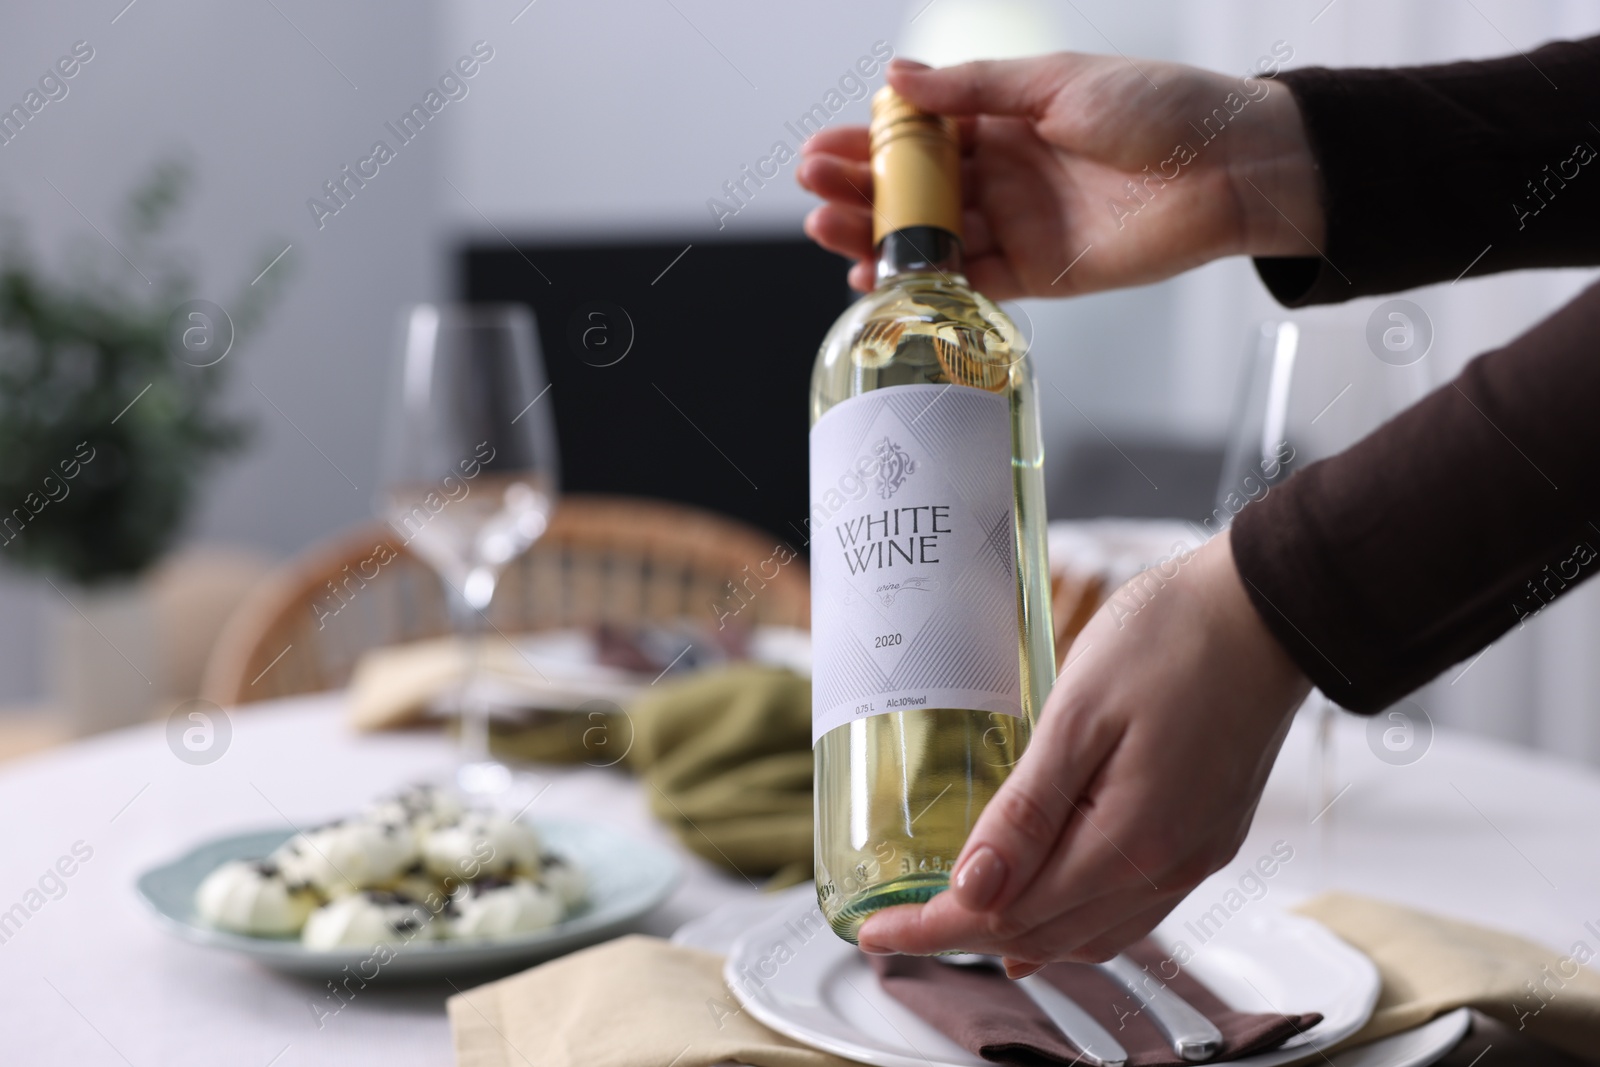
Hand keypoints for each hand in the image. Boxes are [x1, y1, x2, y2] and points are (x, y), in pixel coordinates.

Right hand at [799, 54, 1321, 296]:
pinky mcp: (1040, 274)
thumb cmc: (1160, 110)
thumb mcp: (1057, 82)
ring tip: (829, 231)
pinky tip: (879, 280)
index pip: (921, 135)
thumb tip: (898, 79)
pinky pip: (971, 282)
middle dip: (861, 190)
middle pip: (916, 188)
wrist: (1231, 168)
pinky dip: (925, 283)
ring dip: (878, 235)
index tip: (824, 147)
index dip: (870, 142)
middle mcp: (1005, 174)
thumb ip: (975, 90)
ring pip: (933, 235)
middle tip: (814, 191)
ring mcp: (1019, 225)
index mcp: (1007, 120)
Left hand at [855, 529, 1310, 970]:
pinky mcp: (1207, 838)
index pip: (1012, 916)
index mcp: (1132, 840)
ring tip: (958, 917)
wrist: (1268, 609)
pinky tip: (1043, 901)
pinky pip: (1131, 910)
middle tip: (901, 919)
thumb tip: (973, 890)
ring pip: (1091, 934)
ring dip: (1020, 933)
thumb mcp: (1079, 712)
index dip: (936, 930)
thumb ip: (1028, 810)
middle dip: (968, 935)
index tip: (876, 931)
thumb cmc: (1172, 637)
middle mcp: (1168, 867)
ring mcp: (1195, 857)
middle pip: (1048, 936)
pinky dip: (1073, 918)